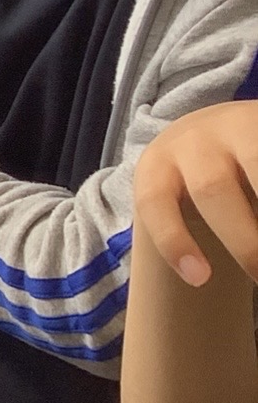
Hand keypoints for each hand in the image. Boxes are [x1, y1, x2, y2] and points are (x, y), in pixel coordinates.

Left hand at [134, 101, 257, 287]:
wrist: (216, 123)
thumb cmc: (193, 177)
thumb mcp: (174, 196)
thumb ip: (185, 228)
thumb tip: (210, 279)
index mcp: (158, 165)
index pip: (154, 202)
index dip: (173, 241)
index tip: (199, 279)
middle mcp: (194, 142)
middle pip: (212, 191)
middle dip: (244, 240)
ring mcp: (238, 126)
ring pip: (256, 165)